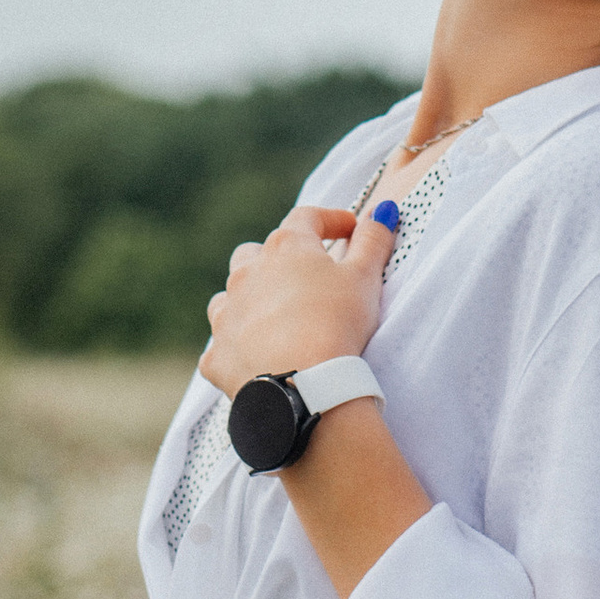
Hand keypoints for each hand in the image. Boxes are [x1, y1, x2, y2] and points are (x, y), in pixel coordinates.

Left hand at [199, 202, 396, 395]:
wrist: (302, 386)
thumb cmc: (336, 325)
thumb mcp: (365, 278)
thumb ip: (373, 241)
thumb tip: (381, 212)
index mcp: (285, 248)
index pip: (307, 218)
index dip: (330, 220)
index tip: (349, 228)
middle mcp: (247, 273)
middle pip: (256, 253)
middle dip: (277, 258)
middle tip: (303, 276)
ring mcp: (227, 313)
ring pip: (230, 295)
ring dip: (249, 299)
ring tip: (273, 316)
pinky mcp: (218, 354)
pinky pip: (221, 344)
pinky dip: (236, 345)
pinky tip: (253, 355)